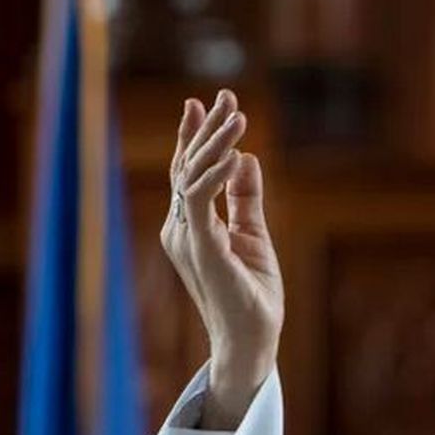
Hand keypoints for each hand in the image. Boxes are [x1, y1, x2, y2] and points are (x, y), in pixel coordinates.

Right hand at [160, 90, 284, 428]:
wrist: (252, 338)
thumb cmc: (252, 294)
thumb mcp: (254, 235)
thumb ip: (246, 198)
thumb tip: (247, 159)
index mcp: (192, 225)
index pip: (190, 172)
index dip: (196, 135)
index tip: (207, 102)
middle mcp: (180, 228)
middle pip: (189, 166)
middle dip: (206, 128)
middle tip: (225, 95)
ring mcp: (186, 237)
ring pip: (192, 176)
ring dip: (214, 142)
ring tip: (236, 113)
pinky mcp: (201, 247)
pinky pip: (201, 200)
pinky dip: (214, 173)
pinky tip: (234, 152)